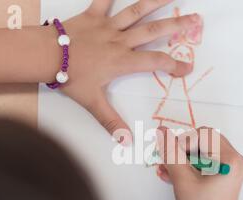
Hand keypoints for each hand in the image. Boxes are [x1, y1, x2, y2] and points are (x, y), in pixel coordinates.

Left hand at [55, 0, 198, 142]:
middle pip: (154, 31)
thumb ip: (110, 121)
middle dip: (177, 25)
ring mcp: (107, 26)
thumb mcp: (92, 102)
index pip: (156, 62)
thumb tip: (126, 141)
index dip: (175, 65)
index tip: (188, 68)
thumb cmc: (70, 77)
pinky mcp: (92, 15)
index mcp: (123, 61)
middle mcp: (120, 41)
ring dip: (155, 1)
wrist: (46, 55)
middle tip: (196, 18)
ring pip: (136, 11)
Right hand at [156, 126, 242, 199]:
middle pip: (204, 139)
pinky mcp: (224, 173)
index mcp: (230, 159)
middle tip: (168, 163)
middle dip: (183, 149)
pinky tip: (171, 175)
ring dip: (182, 157)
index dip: (183, 142)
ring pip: (201, 149)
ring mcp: (230, 166)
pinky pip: (204, 160)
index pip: (203, 135)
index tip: (170, 158)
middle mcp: (235, 159)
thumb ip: (171, 153)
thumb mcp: (182, 179)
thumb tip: (161, 131)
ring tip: (165, 170)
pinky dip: (188, 165)